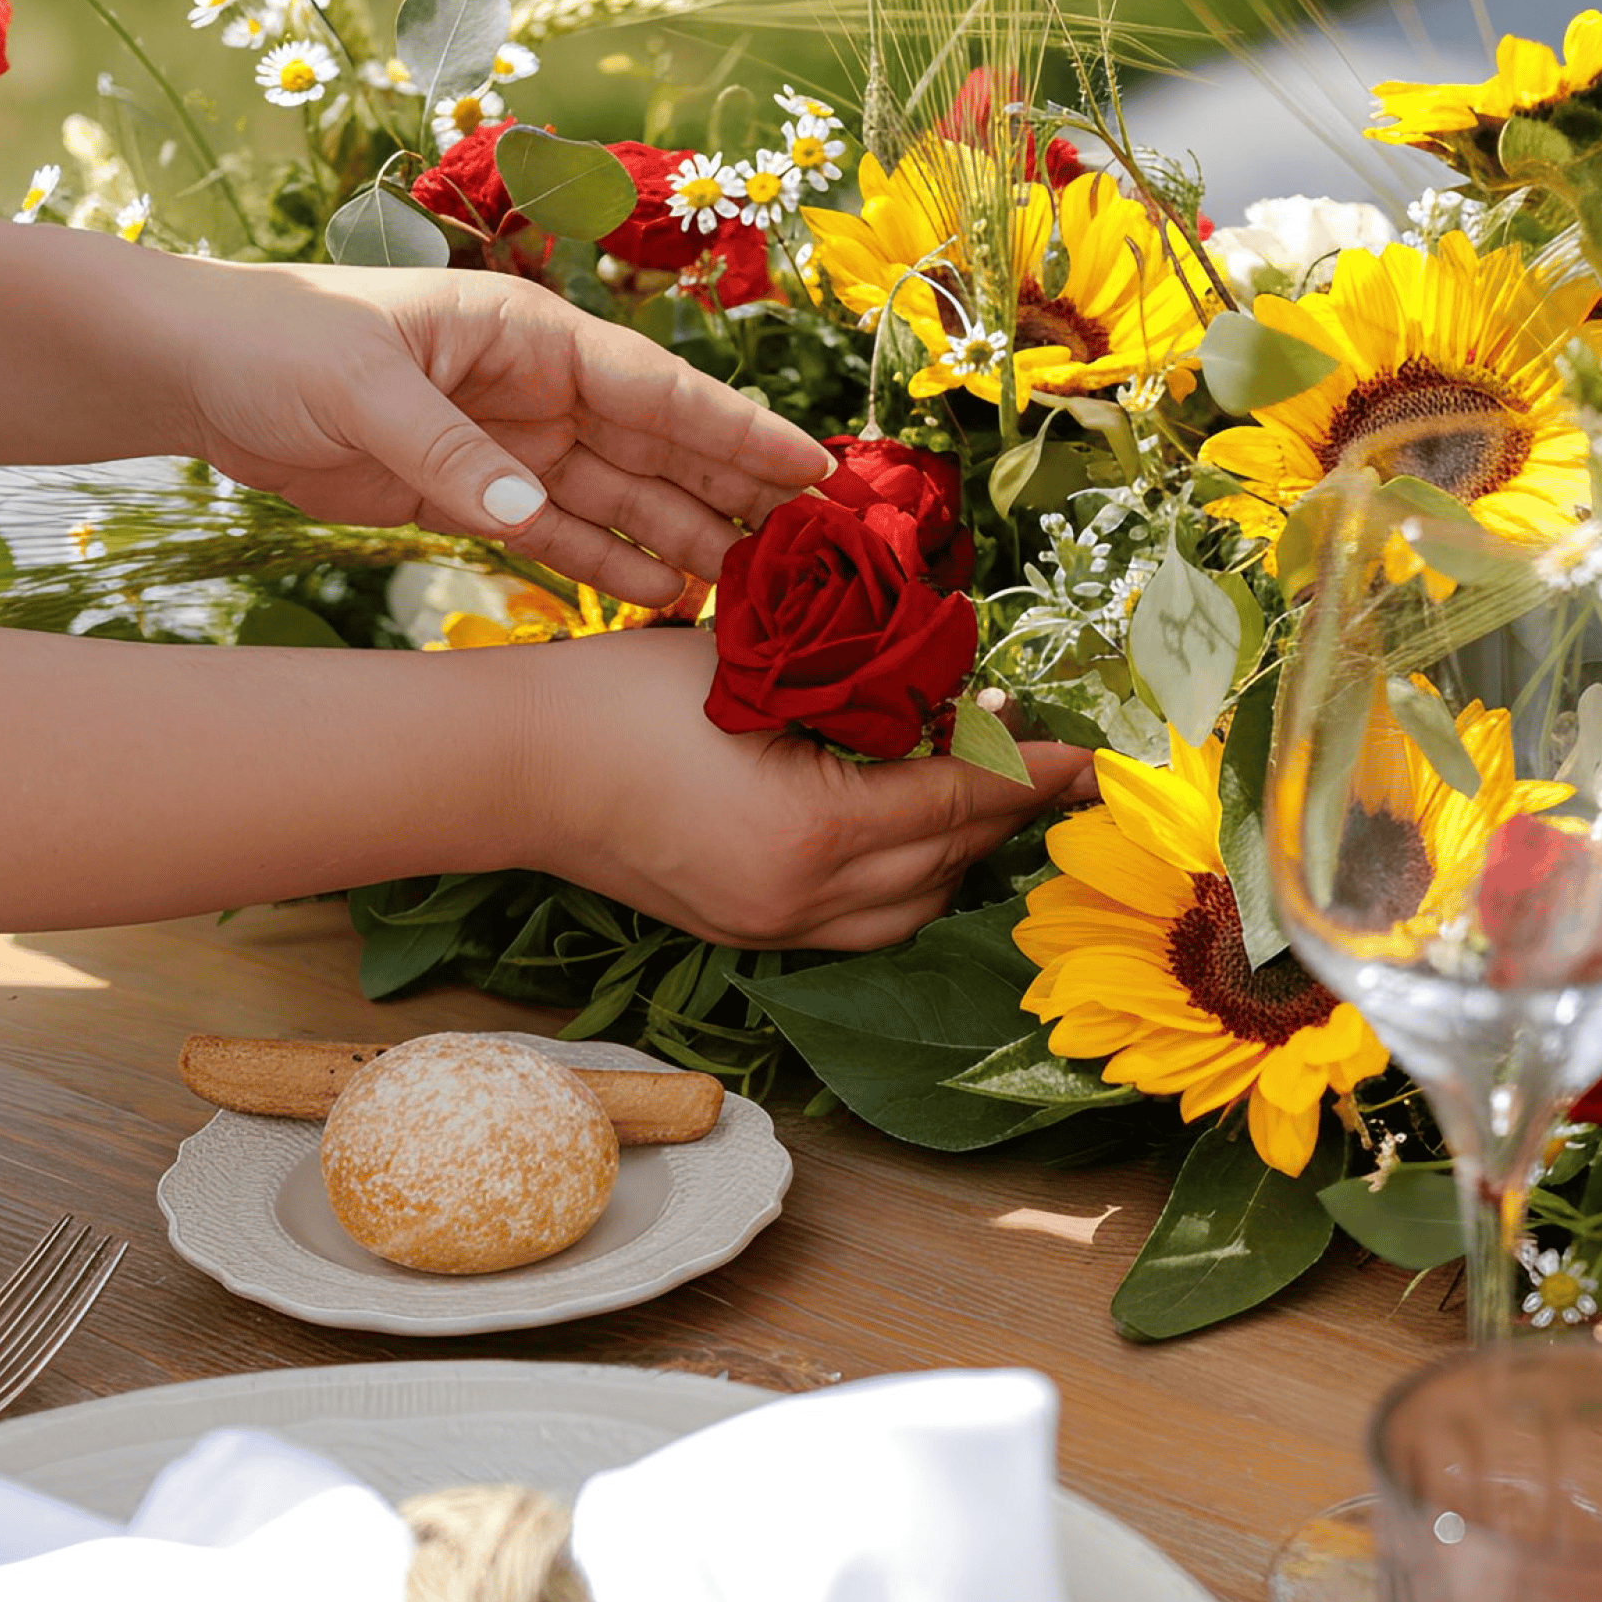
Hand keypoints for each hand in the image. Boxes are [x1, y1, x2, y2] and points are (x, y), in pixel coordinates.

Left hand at [181, 262, 830, 605]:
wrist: (196, 370)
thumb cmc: (276, 344)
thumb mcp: (360, 389)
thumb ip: (449, 452)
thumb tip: (530, 512)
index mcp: (528, 336)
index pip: (656, 390)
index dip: (738, 432)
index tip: (814, 469)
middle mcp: (536, 387)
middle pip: (659, 447)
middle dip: (735, 491)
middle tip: (816, 543)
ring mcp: (510, 441)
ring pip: (621, 497)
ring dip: (685, 538)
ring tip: (755, 586)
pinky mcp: (472, 492)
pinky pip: (561, 534)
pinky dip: (611, 565)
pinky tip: (666, 600)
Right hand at [508, 629, 1096, 948]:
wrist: (511, 763)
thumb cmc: (625, 692)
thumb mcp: (761, 669)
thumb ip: (860, 683)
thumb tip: (949, 683)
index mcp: (815, 831)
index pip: (961, 804)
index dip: (1033, 776)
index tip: (1089, 757)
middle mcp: (802, 900)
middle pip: (948, 865)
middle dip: (1003, 811)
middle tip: (1035, 752)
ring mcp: (770, 929)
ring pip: (909, 911)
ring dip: (955, 854)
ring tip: (974, 788)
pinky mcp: (743, 933)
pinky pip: (857, 923)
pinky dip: (900, 881)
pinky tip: (903, 827)